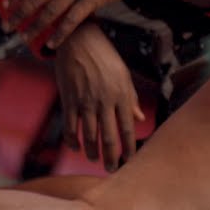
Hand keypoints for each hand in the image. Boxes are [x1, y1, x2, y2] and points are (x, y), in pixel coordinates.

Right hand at [54, 21, 144, 170]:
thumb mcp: (123, 75)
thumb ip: (131, 99)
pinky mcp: (69, 99)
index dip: (128, 148)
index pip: (127, 129)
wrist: (80, 40)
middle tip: (112, 169)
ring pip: (89, 135)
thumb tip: (139, 118)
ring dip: (92, 151)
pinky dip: (72, 141)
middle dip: (111, 157)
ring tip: (95, 159)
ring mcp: (85, 101)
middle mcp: (105, 101)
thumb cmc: (105, 57)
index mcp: (122, 94)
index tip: (129, 161)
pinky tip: (76, 147)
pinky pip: (70, 126)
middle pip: (109, 137)